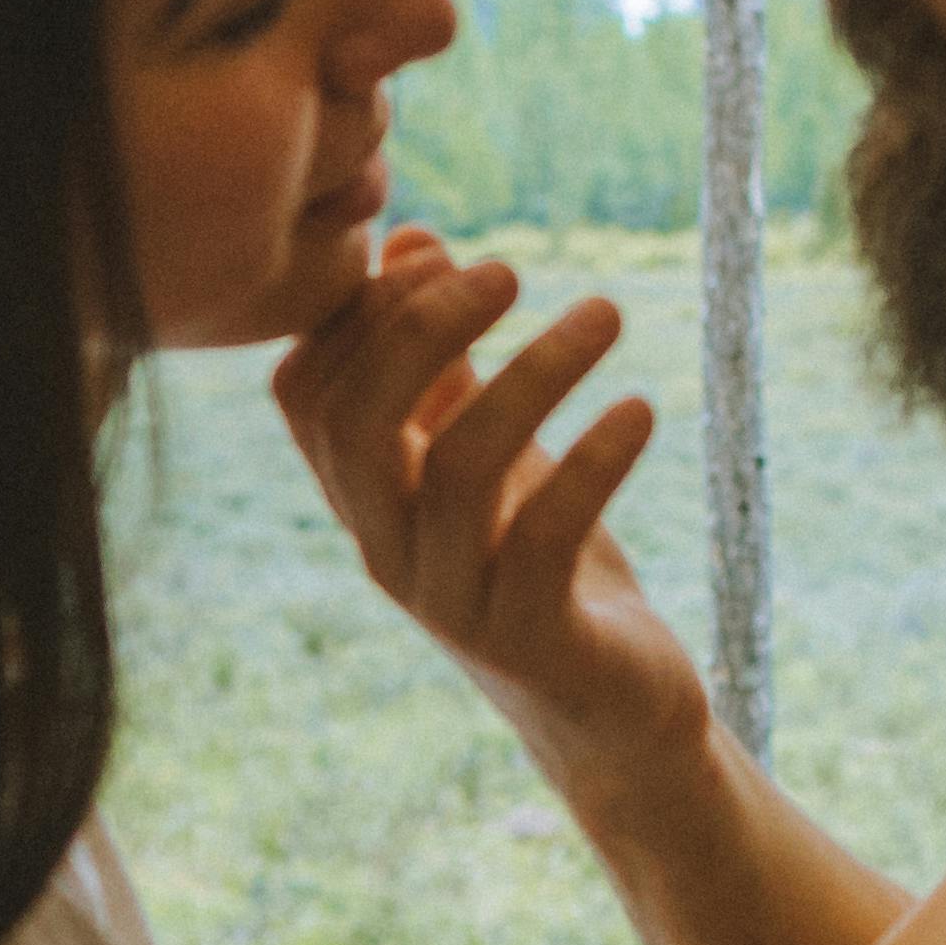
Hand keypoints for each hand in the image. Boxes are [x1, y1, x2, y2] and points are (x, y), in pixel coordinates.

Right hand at [269, 231, 710, 794]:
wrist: (613, 705)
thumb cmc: (542, 561)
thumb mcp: (488, 448)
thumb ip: (441, 358)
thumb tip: (417, 239)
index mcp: (365, 499)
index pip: (305, 394)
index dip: (360, 313)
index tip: (441, 254)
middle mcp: (387, 550)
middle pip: (357, 426)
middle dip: (424, 329)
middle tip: (512, 271)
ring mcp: (453, 602)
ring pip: (461, 471)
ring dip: (536, 373)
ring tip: (609, 313)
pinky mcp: (532, 640)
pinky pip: (543, 538)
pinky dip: (593, 461)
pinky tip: (640, 410)